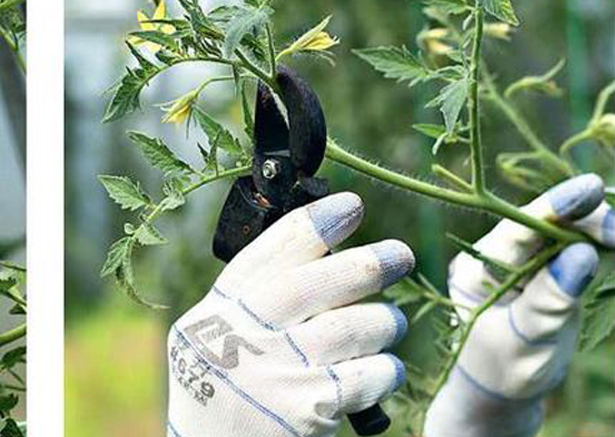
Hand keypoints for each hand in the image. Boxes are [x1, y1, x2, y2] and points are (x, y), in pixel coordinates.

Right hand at [167, 192, 412, 436]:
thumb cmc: (224, 395)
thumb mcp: (214, 341)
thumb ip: (253, 305)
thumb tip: (326, 256)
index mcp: (214, 315)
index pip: (265, 257)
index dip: (313, 226)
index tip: (350, 205)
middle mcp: (238, 338)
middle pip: (311, 285)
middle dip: (364, 265)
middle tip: (400, 255)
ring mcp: (272, 374)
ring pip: (348, 328)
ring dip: (382, 322)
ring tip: (390, 323)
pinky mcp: (305, 409)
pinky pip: (365, 376)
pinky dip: (384, 369)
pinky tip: (386, 369)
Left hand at [425, 175, 614, 436]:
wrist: (500, 390)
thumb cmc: (504, 370)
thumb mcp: (525, 341)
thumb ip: (549, 300)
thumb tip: (581, 253)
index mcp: (477, 268)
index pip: (519, 228)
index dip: (558, 205)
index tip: (593, 189)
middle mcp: (497, 255)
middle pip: (548, 222)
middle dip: (590, 220)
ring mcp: (522, 260)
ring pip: (567, 231)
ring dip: (601, 230)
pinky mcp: (546, 269)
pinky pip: (577, 247)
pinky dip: (602, 244)